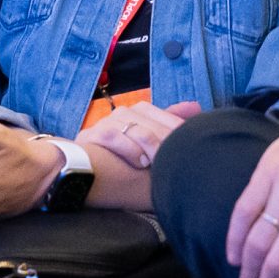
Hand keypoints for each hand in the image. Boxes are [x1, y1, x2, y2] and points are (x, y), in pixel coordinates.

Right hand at [79, 98, 201, 171]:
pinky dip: (129, 149)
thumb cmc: (122, 160)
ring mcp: (105, 124)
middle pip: (151, 121)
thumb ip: (168, 123)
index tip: (189, 145)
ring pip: (134, 127)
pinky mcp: (90, 136)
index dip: (177, 130)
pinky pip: (113, 136)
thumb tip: (195, 106)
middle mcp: (122, 114)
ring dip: (149, 145)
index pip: (164, 115)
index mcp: (138, 113)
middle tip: (176, 157)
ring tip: (158, 163)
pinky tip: (140, 162)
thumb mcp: (150, 143)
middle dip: (166, 140)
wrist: (82, 171)